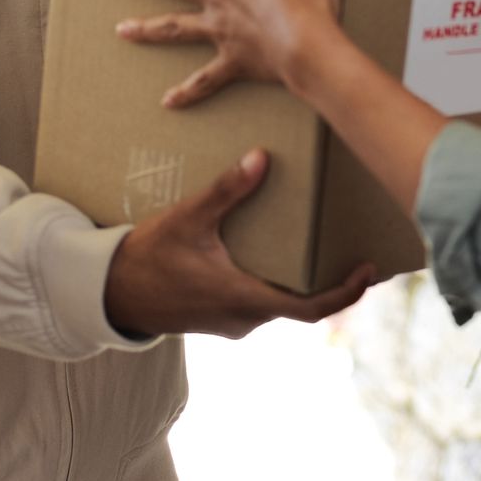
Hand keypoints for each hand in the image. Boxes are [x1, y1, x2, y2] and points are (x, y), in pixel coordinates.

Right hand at [103, 148, 372, 336]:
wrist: (111, 294)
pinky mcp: (223, 319)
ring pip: (281, 304)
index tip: (369, 271)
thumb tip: (262, 157)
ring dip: (302, 282)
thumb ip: (226, 190)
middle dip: (330, 281)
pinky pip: (262, 303)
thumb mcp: (188, 218)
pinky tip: (281, 256)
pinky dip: (279, 283)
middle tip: (355, 251)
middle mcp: (245, 318)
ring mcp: (233, 323)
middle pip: (302, 306)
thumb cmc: (148, 257)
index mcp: (243, 297)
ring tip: (322, 248)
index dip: (344, 293)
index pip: (309, 308)